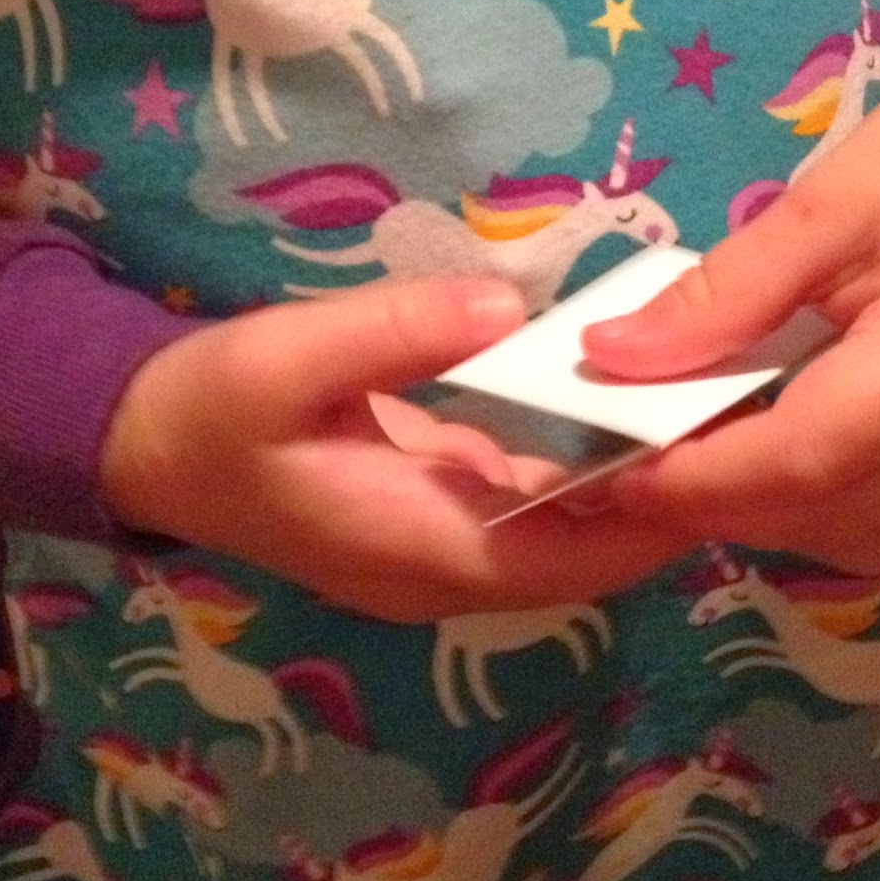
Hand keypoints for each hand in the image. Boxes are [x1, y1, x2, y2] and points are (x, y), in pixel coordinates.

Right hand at [100, 276, 690, 621]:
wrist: (147, 448)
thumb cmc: (210, 409)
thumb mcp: (285, 358)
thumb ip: (393, 334)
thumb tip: (507, 308)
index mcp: (418, 547)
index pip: (571, 559)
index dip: (655, 515)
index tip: (722, 443)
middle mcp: (445, 572)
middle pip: (586, 555)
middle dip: (661, 492)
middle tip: (732, 402)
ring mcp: (441, 552)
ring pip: (563, 536)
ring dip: (628, 480)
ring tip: (699, 396)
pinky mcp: (435, 520)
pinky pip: (530, 508)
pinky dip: (580, 465)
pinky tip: (617, 399)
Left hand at [580, 37, 879, 573]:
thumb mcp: (817, 206)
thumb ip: (716, 297)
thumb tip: (606, 361)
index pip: (806, 458)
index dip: (699, 481)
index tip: (612, 471)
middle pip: (835, 515)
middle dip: (724, 508)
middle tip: (636, 472)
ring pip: (871, 538)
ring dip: (774, 520)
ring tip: (699, 468)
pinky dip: (827, 511)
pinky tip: (774, 463)